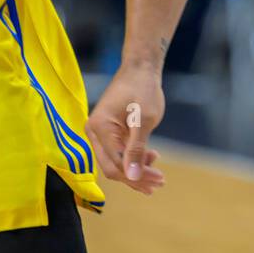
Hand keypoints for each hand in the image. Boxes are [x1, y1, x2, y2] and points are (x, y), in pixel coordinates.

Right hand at [86, 63, 166, 194]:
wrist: (140, 68)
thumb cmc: (143, 88)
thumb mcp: (144, 119)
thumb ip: (137, 149)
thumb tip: (132, 177)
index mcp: (99, 128)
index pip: (116, 162)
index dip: (136, 175)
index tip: (159, 179)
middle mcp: (94, 133)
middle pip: (112, 167)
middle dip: (135, 178)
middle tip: (159, 183)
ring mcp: (100, 133)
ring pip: (115, 162)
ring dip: (135, 170)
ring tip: (157, 174)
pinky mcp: (108, 133)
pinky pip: (118, 152)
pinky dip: (133, 159)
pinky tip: (150, 159)